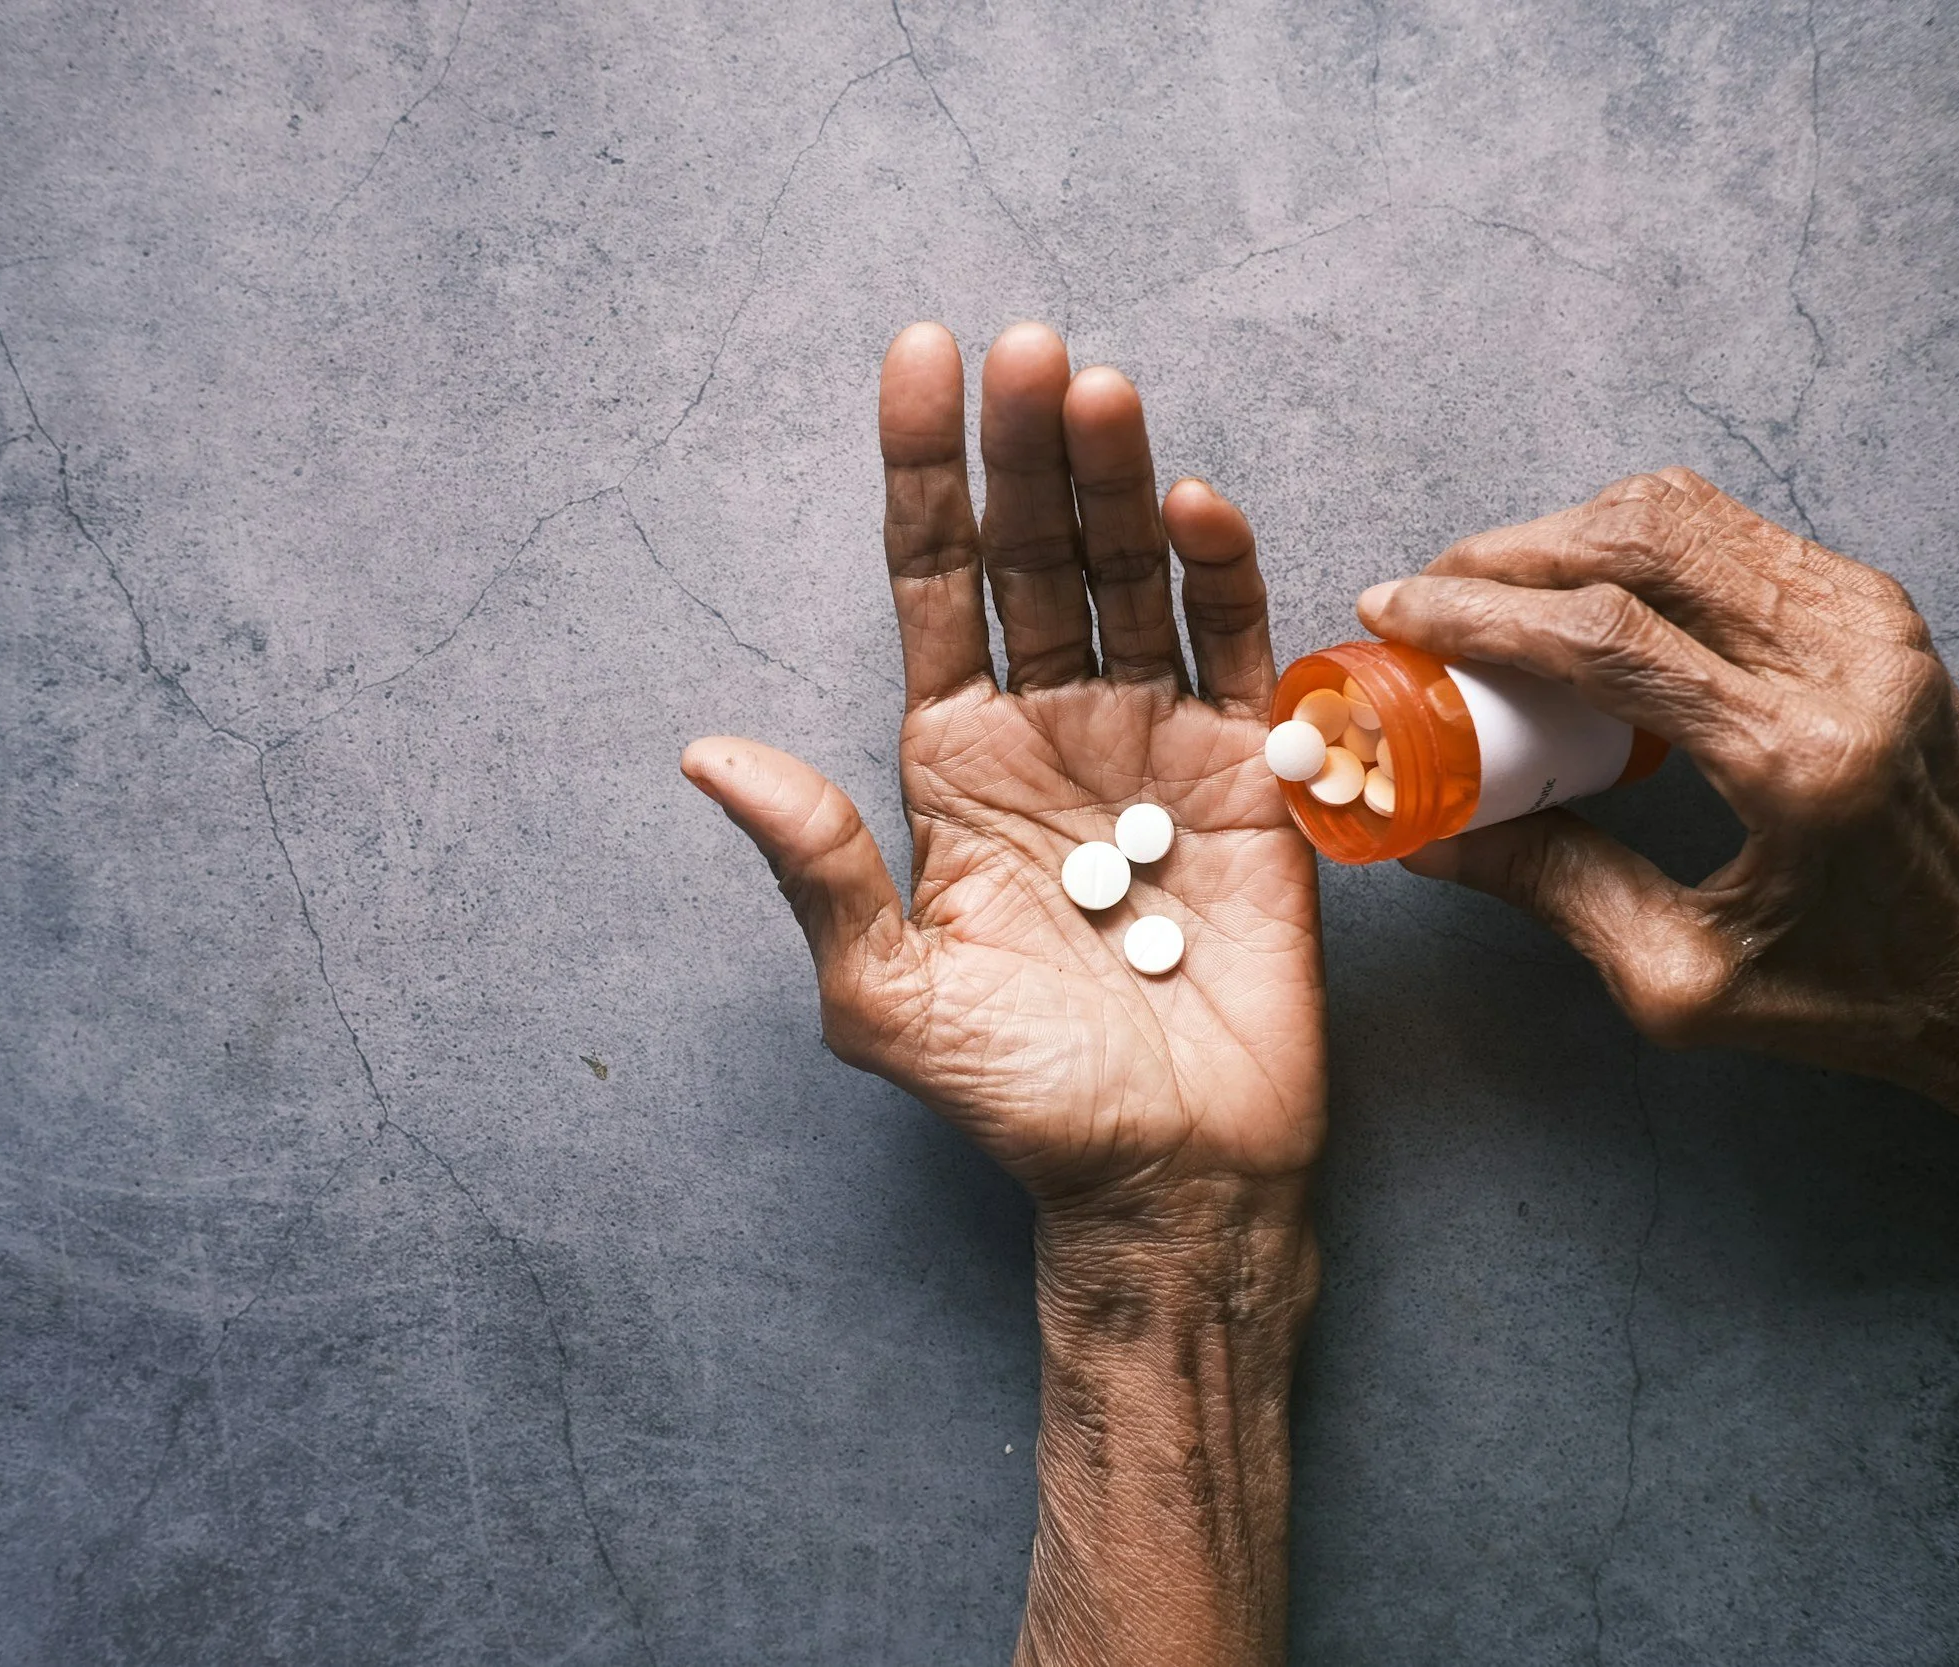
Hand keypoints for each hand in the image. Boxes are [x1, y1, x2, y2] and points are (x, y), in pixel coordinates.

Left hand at [682, 321, 1324, 1214]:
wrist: (1168, 1173)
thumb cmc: (1020, 1096)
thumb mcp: (885, 995)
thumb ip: (816, 866)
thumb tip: (706, 752)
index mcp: (950, 760)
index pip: (933, 583)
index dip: (925, 473)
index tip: (917, 361)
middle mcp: (1047, 728)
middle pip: (1033, 556)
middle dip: (1025, 451)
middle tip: (1026, 348)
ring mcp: (1154, 739)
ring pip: (1131, 578)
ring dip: (1117, 482)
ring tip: (1099, 391)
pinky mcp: (1252, 773)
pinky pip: (1236, 648)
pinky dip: (1224, 574)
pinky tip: (1195, 506)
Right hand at [1361, 467, 1958, 1159]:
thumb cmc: (1866, 993)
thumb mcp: (1685, 979)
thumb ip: (1554, 887)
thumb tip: (1433, 835)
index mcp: (1797, 760)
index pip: (1607, 637)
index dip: (1479, 611)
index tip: (1395, 609)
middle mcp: (1846, 665)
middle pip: (1640, 539)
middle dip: (1508, 552)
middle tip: (1427, 591)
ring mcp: (1872, 623)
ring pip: (1686, 514)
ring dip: (1568, 532)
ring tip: (1492, 586)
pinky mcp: (1877, 612)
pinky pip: (1732, 534)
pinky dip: (1636, 543)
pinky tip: (1583, 593)